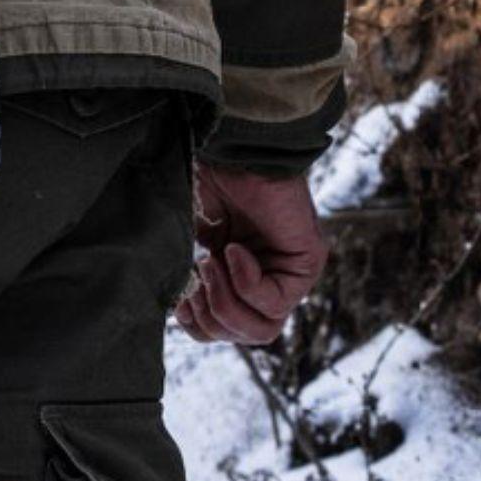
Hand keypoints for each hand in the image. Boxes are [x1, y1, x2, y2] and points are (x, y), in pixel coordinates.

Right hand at [175, 161, 328, 345]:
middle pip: (246, 335)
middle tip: (194, 282)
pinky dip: (245, 281)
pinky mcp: (307, 262)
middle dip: (212, 318)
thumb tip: (173, 309)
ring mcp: (290, 274)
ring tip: (208, 264)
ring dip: (225, 304)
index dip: (197, 324)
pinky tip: (231, 249)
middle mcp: (267, 280)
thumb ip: (186, 273)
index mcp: (237, 276)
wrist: (230, 145)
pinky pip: (275, 300)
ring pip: (265, 329)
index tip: (177, 298)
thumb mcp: (187, 236)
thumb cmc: (206, 180)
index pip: (223, 329)